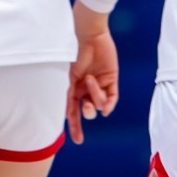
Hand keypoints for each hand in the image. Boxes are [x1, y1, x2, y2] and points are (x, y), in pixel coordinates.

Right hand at [66, 0, 118, 144]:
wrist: (86, 35)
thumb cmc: (71, 54)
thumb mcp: (64, 77)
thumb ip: (65, 96)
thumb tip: (66, 116)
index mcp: (70, 88)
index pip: (72, 112)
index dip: (75, 127)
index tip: (78, 141)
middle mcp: (84, 88)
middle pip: (87, 111)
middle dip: (87, 113)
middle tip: (86, 107)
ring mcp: (99, 84)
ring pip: (99, 104)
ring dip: (95, 97)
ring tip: (91, 80)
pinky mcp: (111, 79)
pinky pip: (112, 98)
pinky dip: (108, 104)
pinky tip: (106, 107)